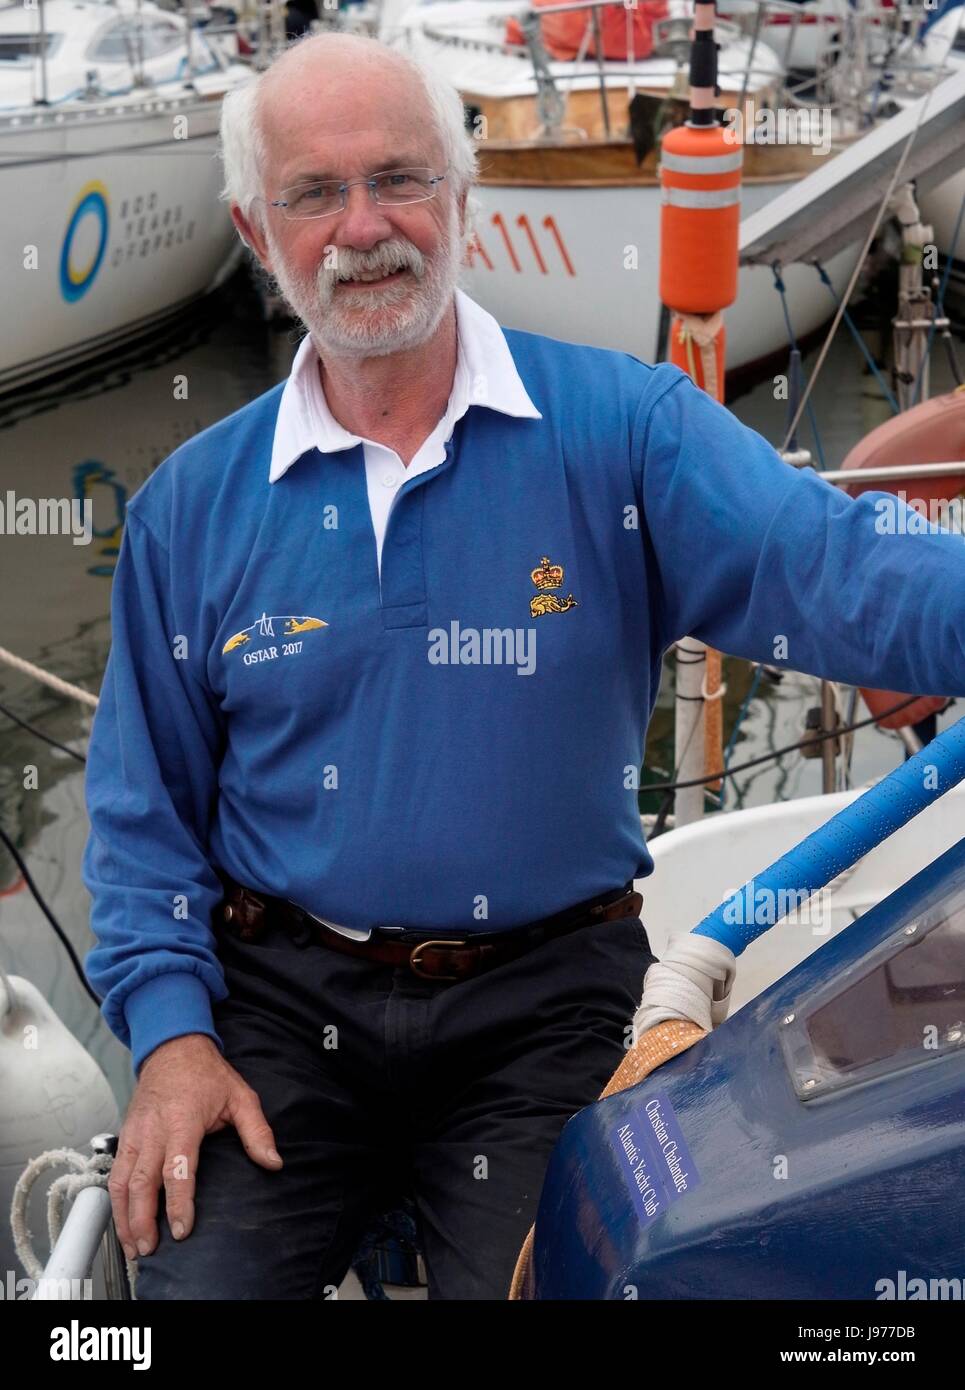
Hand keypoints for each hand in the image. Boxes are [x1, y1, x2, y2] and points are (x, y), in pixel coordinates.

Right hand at [108, 1033, 281, 1259]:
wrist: (173, 1048)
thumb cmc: (207, 1074)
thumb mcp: (241, 1095)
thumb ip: (257, 1131)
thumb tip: (273, 1162)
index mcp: (183, 1120)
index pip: (178, 1168)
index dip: (179, 1202)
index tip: (182, 1229)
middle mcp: (153, 1129)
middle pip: (141, 1182)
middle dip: (142, 1219)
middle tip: (150, 1248)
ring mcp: (135, 1133)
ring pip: (121, 1181)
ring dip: (124, 1216)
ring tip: (133, 1244)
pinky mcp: (125, 1136)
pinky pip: (115, 1172)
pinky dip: (115, 1200)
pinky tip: (123, 1220)